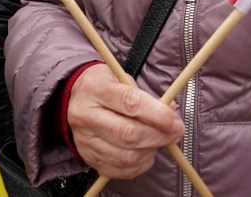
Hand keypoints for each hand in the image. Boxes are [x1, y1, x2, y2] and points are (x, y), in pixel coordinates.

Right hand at [67, 64, 183, 179]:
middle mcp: (86, 115)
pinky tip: (146, 153)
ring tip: (159, 142)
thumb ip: (147, 96)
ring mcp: (84, 139)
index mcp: (96, 89)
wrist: (75, 98)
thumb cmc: (105, 86)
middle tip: (175, 134)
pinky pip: (119, 170)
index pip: (131, 103)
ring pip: (125, 156)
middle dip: (158, 137)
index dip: (158, 115)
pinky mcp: (87, 156)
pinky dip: (139, 166)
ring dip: (150, 152)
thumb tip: (172, 112)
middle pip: (128, 134)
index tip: (176, 122)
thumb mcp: (123, 79)